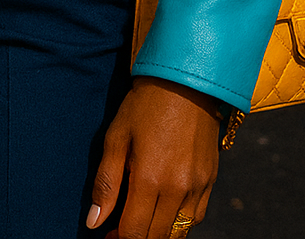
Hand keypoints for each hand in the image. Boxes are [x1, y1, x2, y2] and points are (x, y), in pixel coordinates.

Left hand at [87, 78, 219, 237]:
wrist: (185, 81)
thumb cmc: (145, 104)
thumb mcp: (117, 136)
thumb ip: (106, 183)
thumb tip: (94, 222)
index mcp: (150, 179)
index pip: (134, 233)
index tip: (108, 234)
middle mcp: (177, 189)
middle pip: (156, 237)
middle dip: (136, 237)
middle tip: (121, 226)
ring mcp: (197, 186)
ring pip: (178, 232)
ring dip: (158, 233)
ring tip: (142, 217)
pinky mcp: (210, 180)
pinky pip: (195, 217)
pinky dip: (178, 222)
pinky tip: (164, 208)